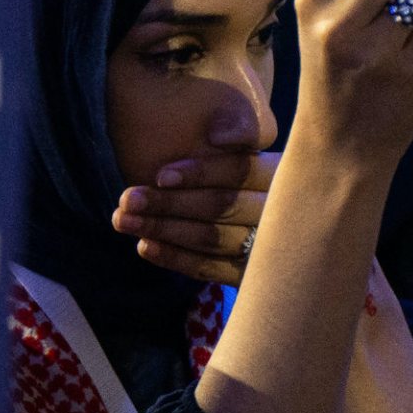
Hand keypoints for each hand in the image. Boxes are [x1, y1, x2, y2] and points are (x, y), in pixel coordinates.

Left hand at [111, 151, 273, 284]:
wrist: (289, 246)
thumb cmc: (259, 184)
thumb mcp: (259, 157)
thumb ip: (240, 145)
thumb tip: (216, 136)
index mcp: (284, 174)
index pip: (240, 171)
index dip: (200, 173)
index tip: (160, 176)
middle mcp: (282, 213)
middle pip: (221, 206)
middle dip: (169, 203)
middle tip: (126, 200)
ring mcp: (269, 250)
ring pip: (212, 238)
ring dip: (163, 229)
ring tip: (123, 221)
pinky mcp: (252, 276)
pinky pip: (210, 269)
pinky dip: (176, 258)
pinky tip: (146, 247)